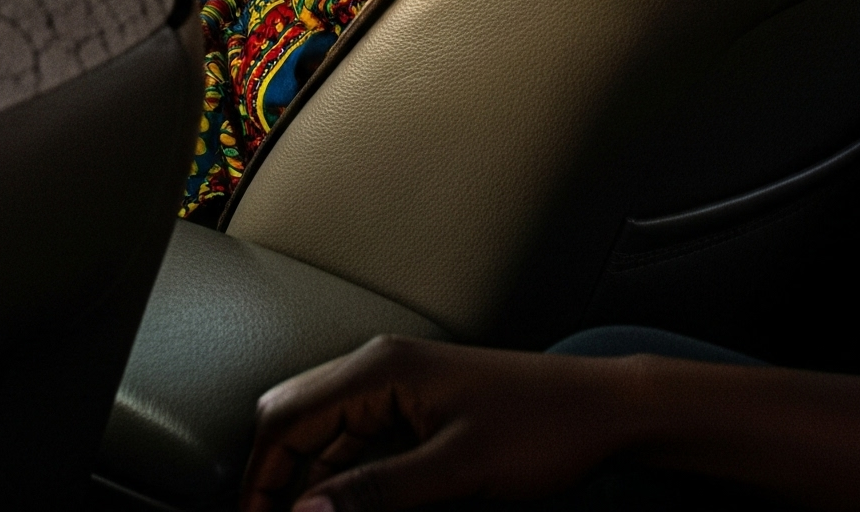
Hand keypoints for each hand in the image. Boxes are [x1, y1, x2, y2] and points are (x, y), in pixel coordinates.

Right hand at [242, 336, 635, 511]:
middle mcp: (382, 370)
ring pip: (325, 442)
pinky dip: (342, 483)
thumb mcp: (457, 470)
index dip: (259, 480)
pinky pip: (358, 448)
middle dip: (275, 482)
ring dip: (310, 487)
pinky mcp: (417, 413)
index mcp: (383, 368)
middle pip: (295, 425)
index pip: (286, 419)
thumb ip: (377, 491)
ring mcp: (400, 390)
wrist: (600, 411)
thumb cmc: (542, 428)